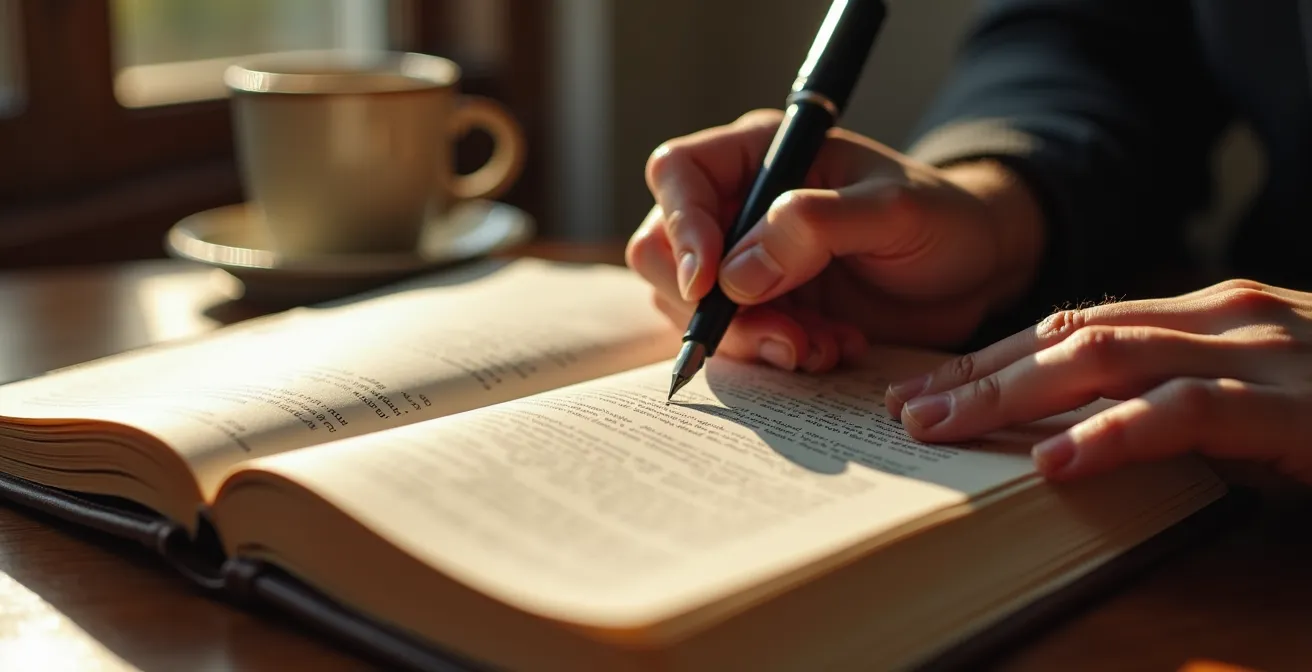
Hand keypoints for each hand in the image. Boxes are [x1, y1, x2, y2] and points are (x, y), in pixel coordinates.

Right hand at [625, 109, 1044, 372]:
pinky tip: (832, 348)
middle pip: (664, 250)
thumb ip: (815, 228)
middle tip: (781, 336)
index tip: (708, 283)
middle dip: (712, 307)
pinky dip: (777, 354)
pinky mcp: (765, 308)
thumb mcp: (892, 211)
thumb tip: (736, 274)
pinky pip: (736, 338)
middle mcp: (740, 204)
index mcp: (761, 153)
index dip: (679, 226)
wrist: (978, 271)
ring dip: (751, 338)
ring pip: (694, 307)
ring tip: (822, 346)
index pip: (677, 173)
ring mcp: (747, 260)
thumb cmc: (943, 220)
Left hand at [885, 279, 1311, 483]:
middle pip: (1073, 335)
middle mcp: (1224, 318)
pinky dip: (1114, 434)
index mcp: (1208, 314)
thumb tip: (1076, 429)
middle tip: (909, 411)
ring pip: (1110, 359)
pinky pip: (1189, 413)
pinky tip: (1055, 460)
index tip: (932, 386)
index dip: (997, 354)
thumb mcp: (1254, 394)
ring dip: (1015, 394)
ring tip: (943, 430)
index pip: (1077, 325)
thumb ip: (1176, 398)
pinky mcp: (1297, 406)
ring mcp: (1262, 353)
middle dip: (983, 372)